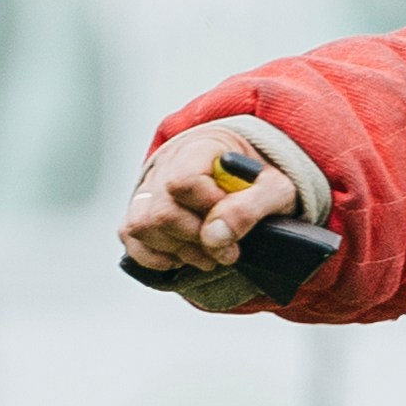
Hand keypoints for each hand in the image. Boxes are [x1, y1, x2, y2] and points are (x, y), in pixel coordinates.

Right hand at [119, 124, 296, 275]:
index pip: (183, 181)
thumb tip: (213, 237)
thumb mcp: (276, 191)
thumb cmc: (263, 184)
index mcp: (201, 148)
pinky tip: (185, 256)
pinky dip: (156, 256)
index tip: (231, 217)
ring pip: (140, 226)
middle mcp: (167, 164)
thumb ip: (249, 208)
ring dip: (176, 250)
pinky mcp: (141, 212)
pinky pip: (130, 237)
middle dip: (196, 239)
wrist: (252, 181)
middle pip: (160, 212)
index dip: (208, 208)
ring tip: (207, 254)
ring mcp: (150, 188)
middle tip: (226, 250)